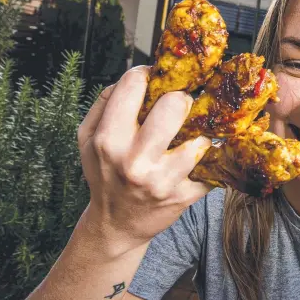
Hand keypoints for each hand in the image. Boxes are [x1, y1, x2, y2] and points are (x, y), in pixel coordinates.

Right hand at [77, 67, 211, 251]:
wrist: (117, 225)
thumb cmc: (105, 175)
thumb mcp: (87, 140)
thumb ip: (103, 104)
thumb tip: (135, 77)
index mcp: (109, 141)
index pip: (133, 85)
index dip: (146, 74)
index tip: (152, 79)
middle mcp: (137, 161)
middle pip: (175, 105)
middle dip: (181, 98)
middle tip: (180, 104)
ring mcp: (164, 181)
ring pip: (200, 137)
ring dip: (198, 132)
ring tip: (189, 134)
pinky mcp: (186, 196)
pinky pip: (212, 165)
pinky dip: (211, 157)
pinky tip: (200, 154)